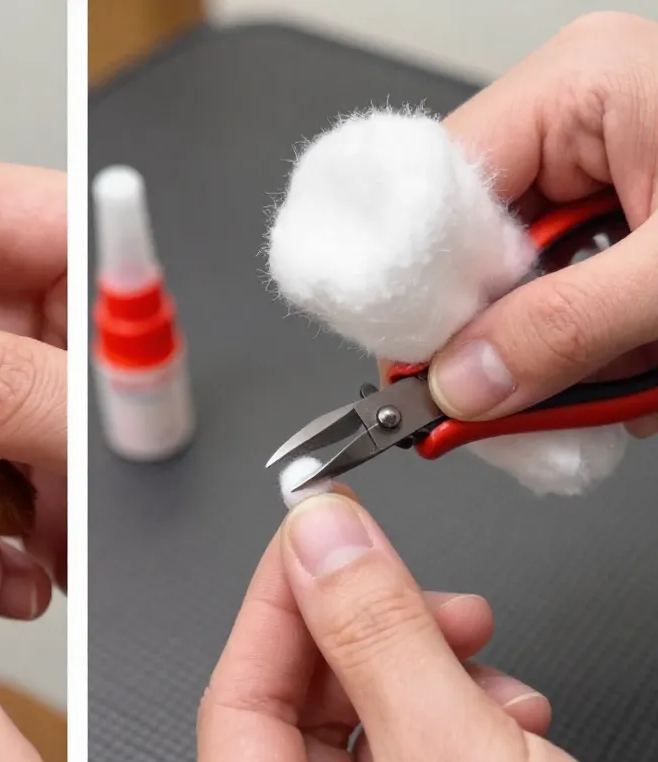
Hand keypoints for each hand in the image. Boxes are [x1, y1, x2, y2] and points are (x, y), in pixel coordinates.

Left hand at [198, 488, 657, 761]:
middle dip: (371, 640)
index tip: (318, 531)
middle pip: (304, 711)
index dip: (279, 602)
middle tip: (424, 594)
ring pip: (374, 733)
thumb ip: (380, 639)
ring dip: (432, 680)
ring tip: (489, 671)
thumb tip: (321, 540)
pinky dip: (468, 726)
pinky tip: (515, 723)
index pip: (237, 699)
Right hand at [416, 12, 657, 435]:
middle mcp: (581, 120)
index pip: (430, 186)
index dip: (412, 283)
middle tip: (503, 398)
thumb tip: (458, 386)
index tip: (414, 365)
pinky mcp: (627, 223)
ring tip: (614, 379)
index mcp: (580, 86)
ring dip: (545, 350)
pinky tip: (626, 368)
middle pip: (466, 243)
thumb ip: (563, 332)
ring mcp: (603, 172)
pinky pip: (561, 294)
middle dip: (490, 331)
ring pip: (512, 282)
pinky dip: (583, 347)